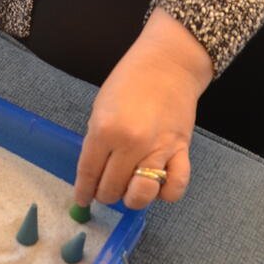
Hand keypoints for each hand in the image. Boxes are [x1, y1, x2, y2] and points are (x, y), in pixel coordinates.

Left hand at [73, 9, 213, 210]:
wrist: (168, 64)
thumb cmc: (129, 80)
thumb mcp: (100, 107)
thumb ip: (96, 140)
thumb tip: (94, 172)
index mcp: (104, 130)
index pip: (89, 173)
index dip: (83, 191)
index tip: (82, 200)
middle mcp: (130, 144)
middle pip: (111, 188)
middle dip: (105, 194)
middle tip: (106, 188)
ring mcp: (157, 150)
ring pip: (140, 195)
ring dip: (131, 199)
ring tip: (129, 190)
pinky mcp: (181, 151)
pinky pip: (175, 187)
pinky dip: (165, 194)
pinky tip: (158, 186)